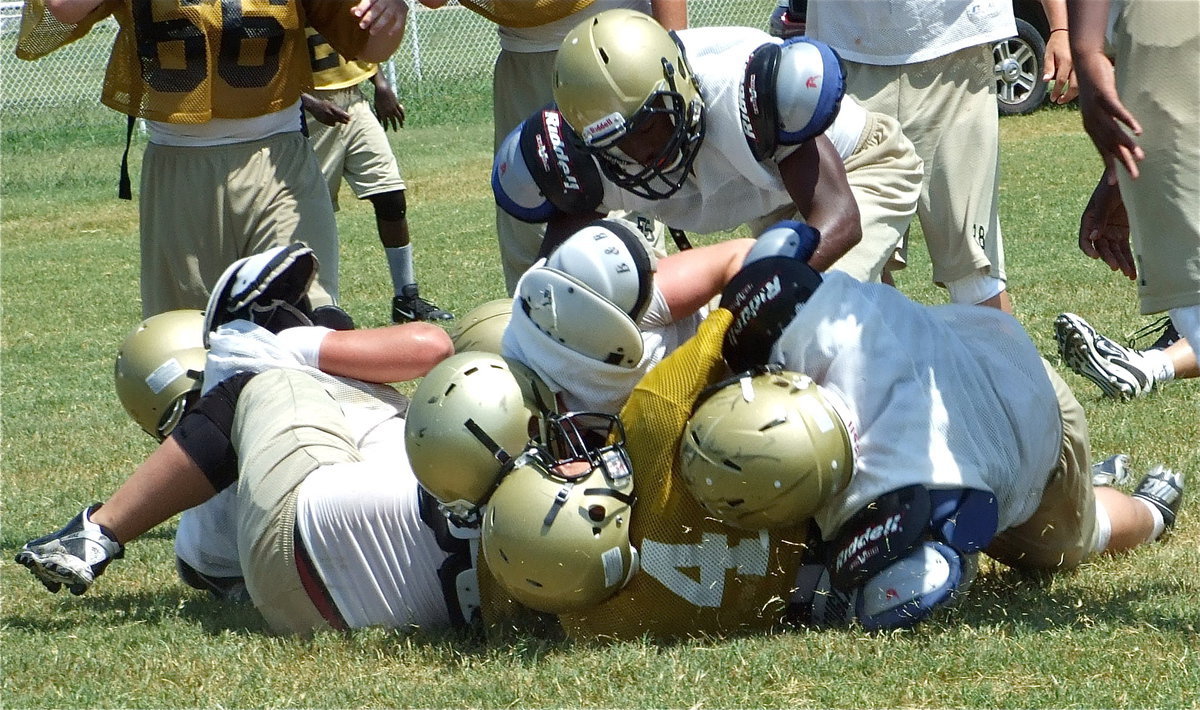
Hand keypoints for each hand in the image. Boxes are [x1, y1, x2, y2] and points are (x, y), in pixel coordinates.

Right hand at [301, 93, 350, 126]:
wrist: (313, 105)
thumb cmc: (323, 104)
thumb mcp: (330, 104)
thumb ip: (337, 109)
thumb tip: (346, 114)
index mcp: (332, 108)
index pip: (341, 113)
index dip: (346, 116)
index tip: (350, 118)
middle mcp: (329, 113)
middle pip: (339, 119)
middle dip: (344, 120)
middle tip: (347, 121)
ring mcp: (326, 118)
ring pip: (336, 122)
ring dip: (338, 121)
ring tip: (341, 121)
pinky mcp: (323, 121)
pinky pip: (331, 124)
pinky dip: (333, 123)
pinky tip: (334, 121)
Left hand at [352, 0, 406, 34]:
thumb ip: (363, 5)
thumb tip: (352, 12)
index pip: (369, 1)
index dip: (362, 7)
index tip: (356, 14)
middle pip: (377, 9)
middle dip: (369, 18)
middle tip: (362, 26)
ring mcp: (395, 6)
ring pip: (386, 16)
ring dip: (379, 25)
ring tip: (371, 32)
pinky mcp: (402, 12)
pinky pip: (400, 21)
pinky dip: (395, 28)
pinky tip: (389, 34)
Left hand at [373, 80, 405, 130]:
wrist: (382, 89)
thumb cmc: (377, 98)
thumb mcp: (376, 107)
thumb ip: (378, 114)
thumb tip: (379, 121)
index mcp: (383, 113)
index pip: (385, 123)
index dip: (386, 128)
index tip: (386, 130)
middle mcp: (389, 112)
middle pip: (393, 122)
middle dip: (394, 127)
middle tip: (395, 130)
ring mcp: (394, 108)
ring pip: (399, 117)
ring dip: (400, 123)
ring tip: (401, 126)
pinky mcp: (397, 104)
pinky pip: (401, 111)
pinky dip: (403, 115)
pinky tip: (403, 119)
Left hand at [1041, 31, 1077, 103]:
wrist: (1067, 32)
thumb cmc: (1056, 43)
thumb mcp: (1048, 54)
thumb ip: (1048, 68)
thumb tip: (1046, 80)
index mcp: (1067, 61)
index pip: (1061, 82)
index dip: (1057, 92)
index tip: (1053, 98)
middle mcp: (1077, 64)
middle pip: (1075, 86)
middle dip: (1067, 96)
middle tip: (1059, 100)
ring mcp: (1082, 64)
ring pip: (1082, 84)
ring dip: (1074, 93)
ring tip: (1064, 97)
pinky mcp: (1086, 64)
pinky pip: (1084, 78)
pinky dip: (1079, 86)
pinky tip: (1072, 89)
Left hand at [1074, 51, 1144, 178]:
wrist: (1084, 63)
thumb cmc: (1095, 87)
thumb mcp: (1101, 108)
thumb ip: (1108, 120)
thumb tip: (1118, 133)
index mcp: (1091, 127)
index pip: (1102, 150)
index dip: (1109, 166)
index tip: (1115, 184)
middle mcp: (1092, 121)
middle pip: (1109, 145)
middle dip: (1122, 162)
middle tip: (1134, 176)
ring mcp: (1096, 109)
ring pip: (1113, 131)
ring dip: (1127, 144)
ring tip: (1139, 156)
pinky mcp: (1103, 96)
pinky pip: (1116, 111)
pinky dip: (1127, 121)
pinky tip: (1138, 131)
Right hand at [1079, 173, 1135, 279]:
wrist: (1129, 178)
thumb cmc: (1114, 185)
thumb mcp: (1105, 200)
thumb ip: (1099, 218)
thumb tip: (1093, 237)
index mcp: (1089, 219)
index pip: (1085, 239)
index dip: (1089, 249)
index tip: (1096, 256)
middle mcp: (1098, 228)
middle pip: (1101, 248)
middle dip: (1109, 258)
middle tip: (1116, 267)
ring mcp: (1111, 231)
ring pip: (1114, 251)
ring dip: (1121, 263)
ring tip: (1128, 274)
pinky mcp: (1123, 232)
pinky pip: (1125, 249)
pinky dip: (1128, 260)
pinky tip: (1132, 271)